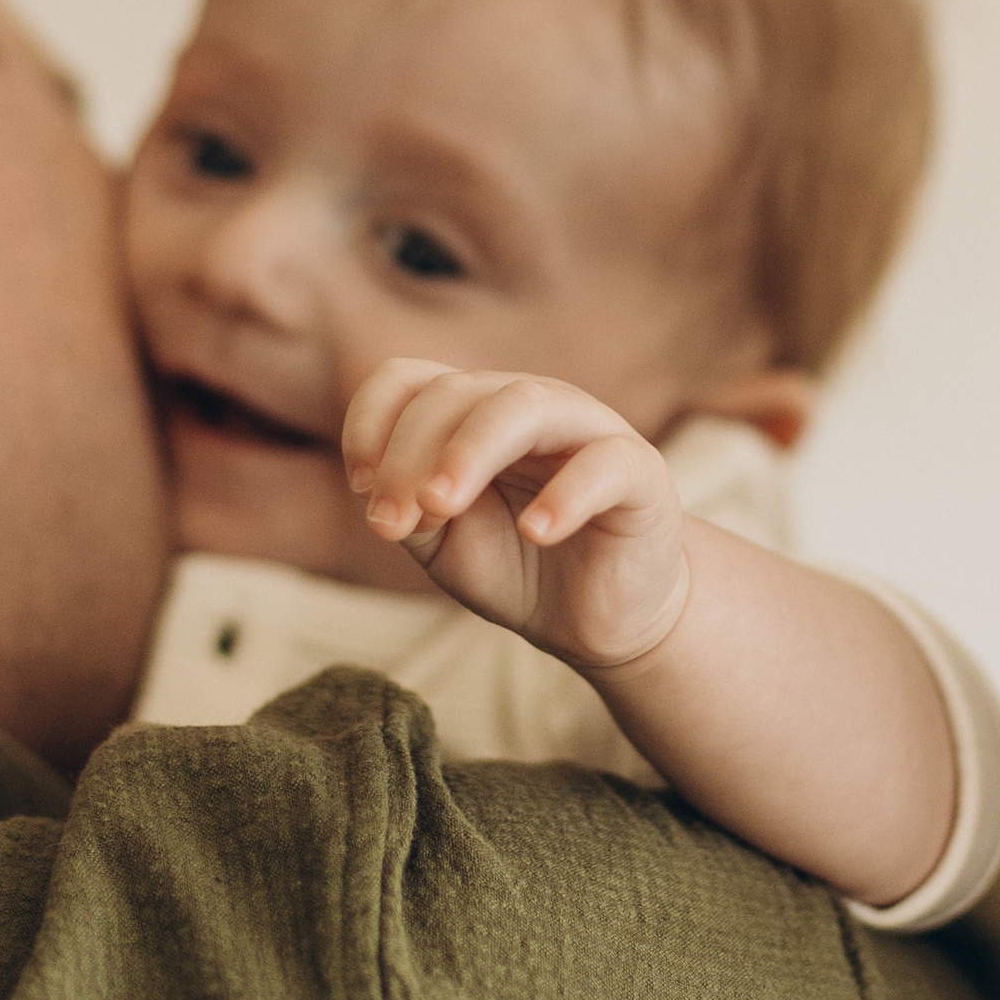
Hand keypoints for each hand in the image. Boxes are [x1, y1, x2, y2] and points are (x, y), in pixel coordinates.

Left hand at [340, 359, 690, 668]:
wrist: (602, 620)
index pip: (410, 379)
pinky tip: (536, 532)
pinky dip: (566, 494)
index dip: (372, 422)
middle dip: (409, 455)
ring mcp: (586, 430)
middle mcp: (527, 405)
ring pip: (525, 404)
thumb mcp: (445, 546)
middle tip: (390, 525)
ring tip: (440, 506)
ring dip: (470, 451)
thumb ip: (410, 514)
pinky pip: (604, 462)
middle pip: (456, 392)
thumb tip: (385, 495)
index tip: (360, 488)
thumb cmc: (520, 568)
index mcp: (472, 413)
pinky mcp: (639, 471)